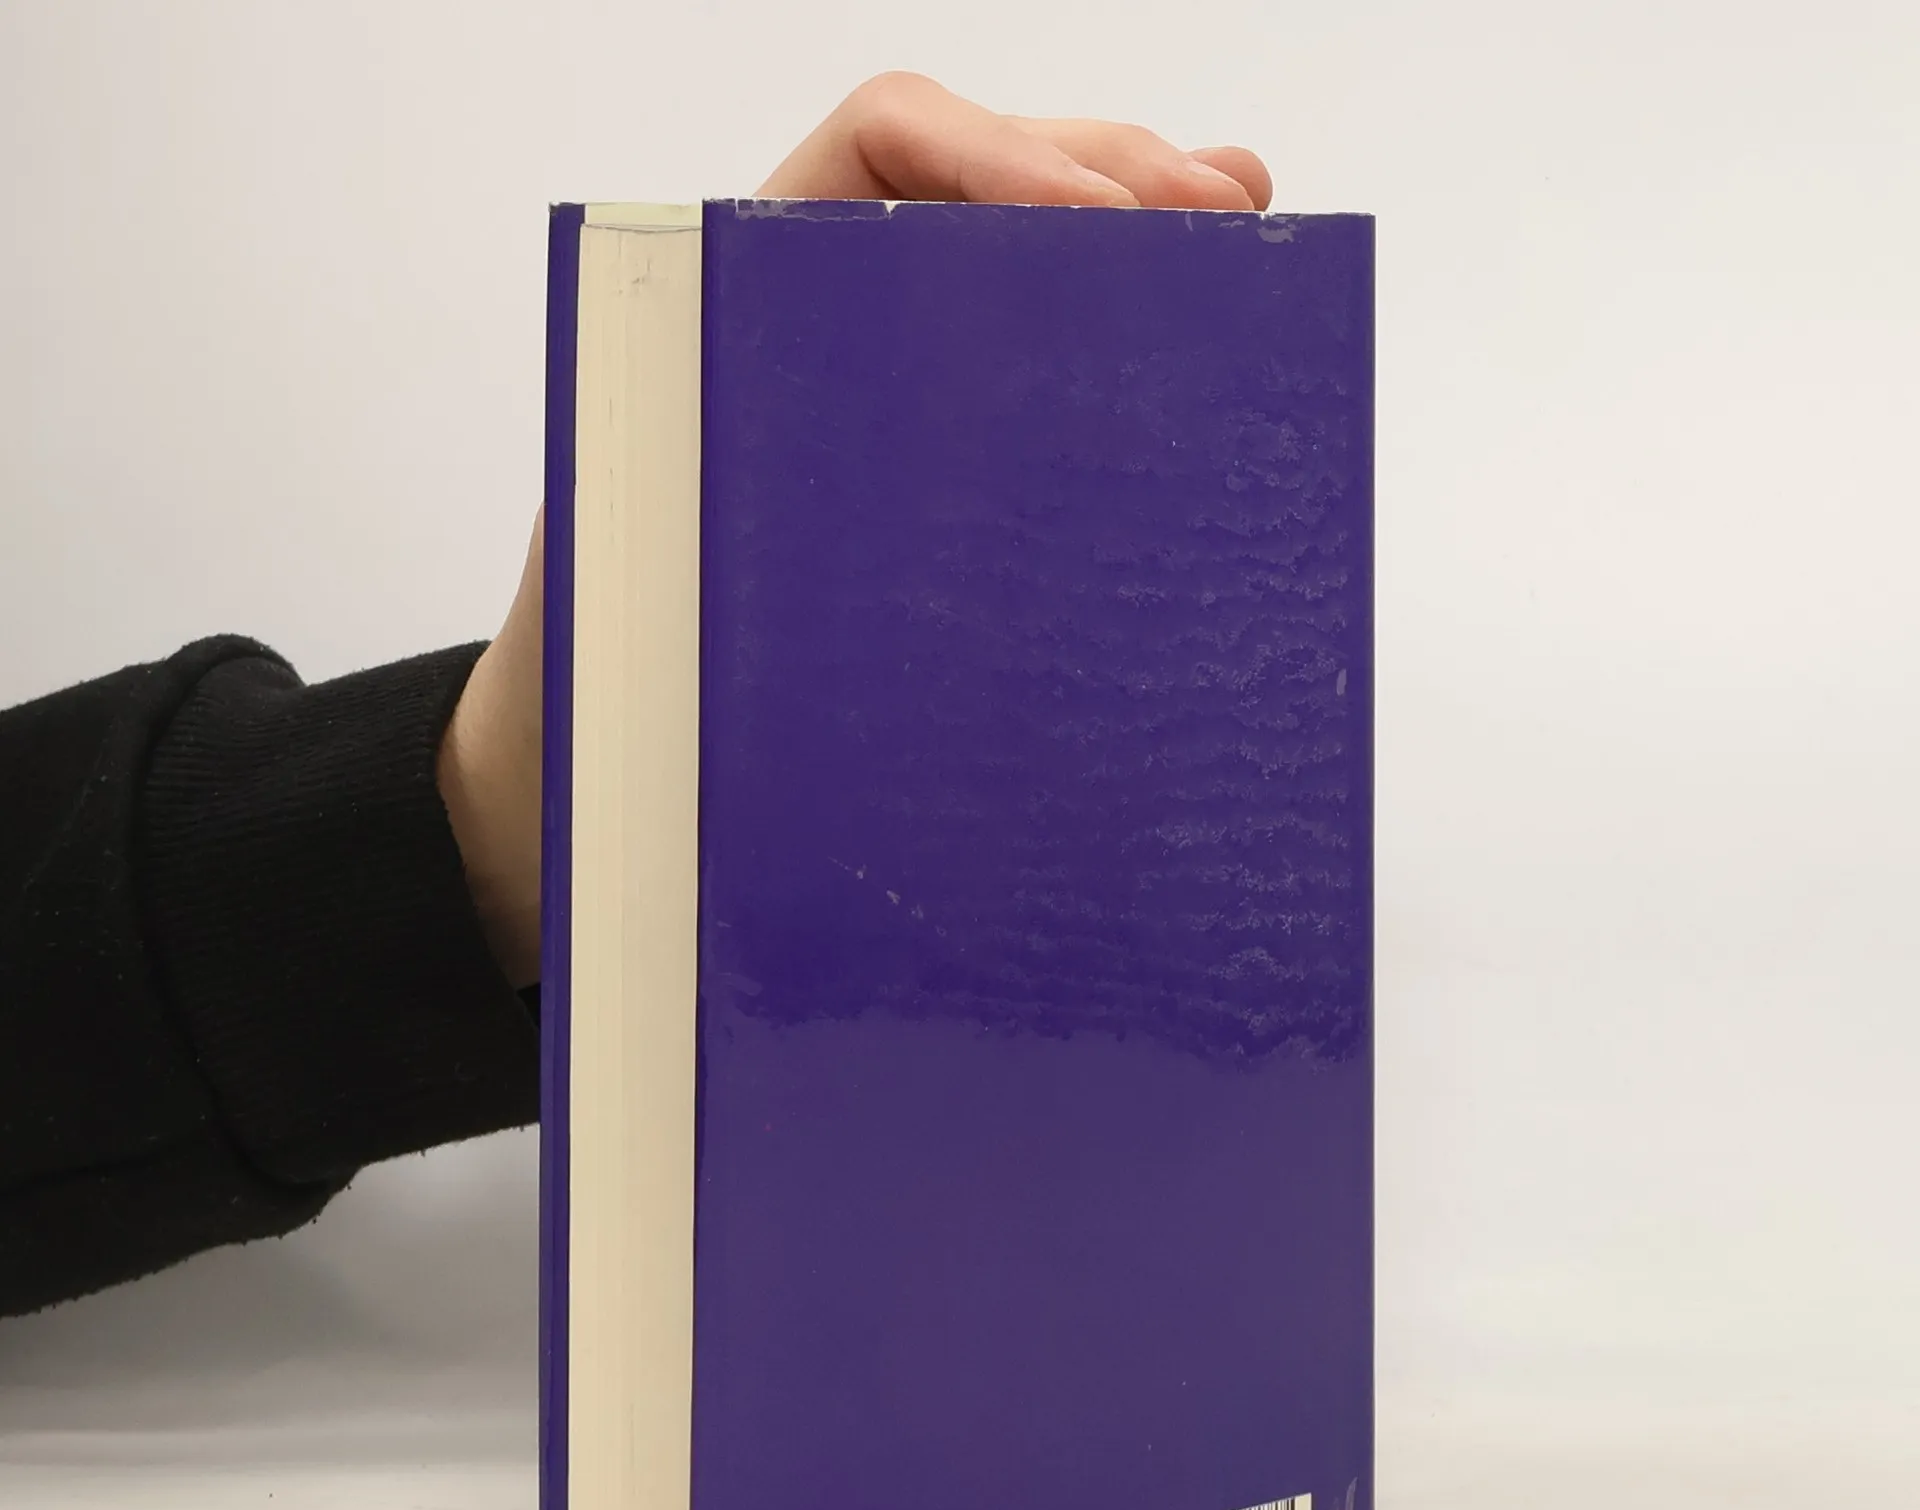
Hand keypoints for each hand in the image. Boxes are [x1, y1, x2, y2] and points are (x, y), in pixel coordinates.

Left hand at [440, 75, 1270, 987]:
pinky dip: (1105, 333)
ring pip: (1011, 257)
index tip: (1104, 225)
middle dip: (1111, 171)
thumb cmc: (598, 678)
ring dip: (1130, 226)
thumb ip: (747, 504)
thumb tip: (906, 530)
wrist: (577, 766)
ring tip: (1238, 228)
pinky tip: (1184, 335)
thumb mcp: (658, 569)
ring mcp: (870, 388)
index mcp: (734, 297)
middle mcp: (812, 321)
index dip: (1002, 155)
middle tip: (1226, 212)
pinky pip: (1014, 366)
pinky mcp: (913, 467)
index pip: (882, 146)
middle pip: (977, 178)